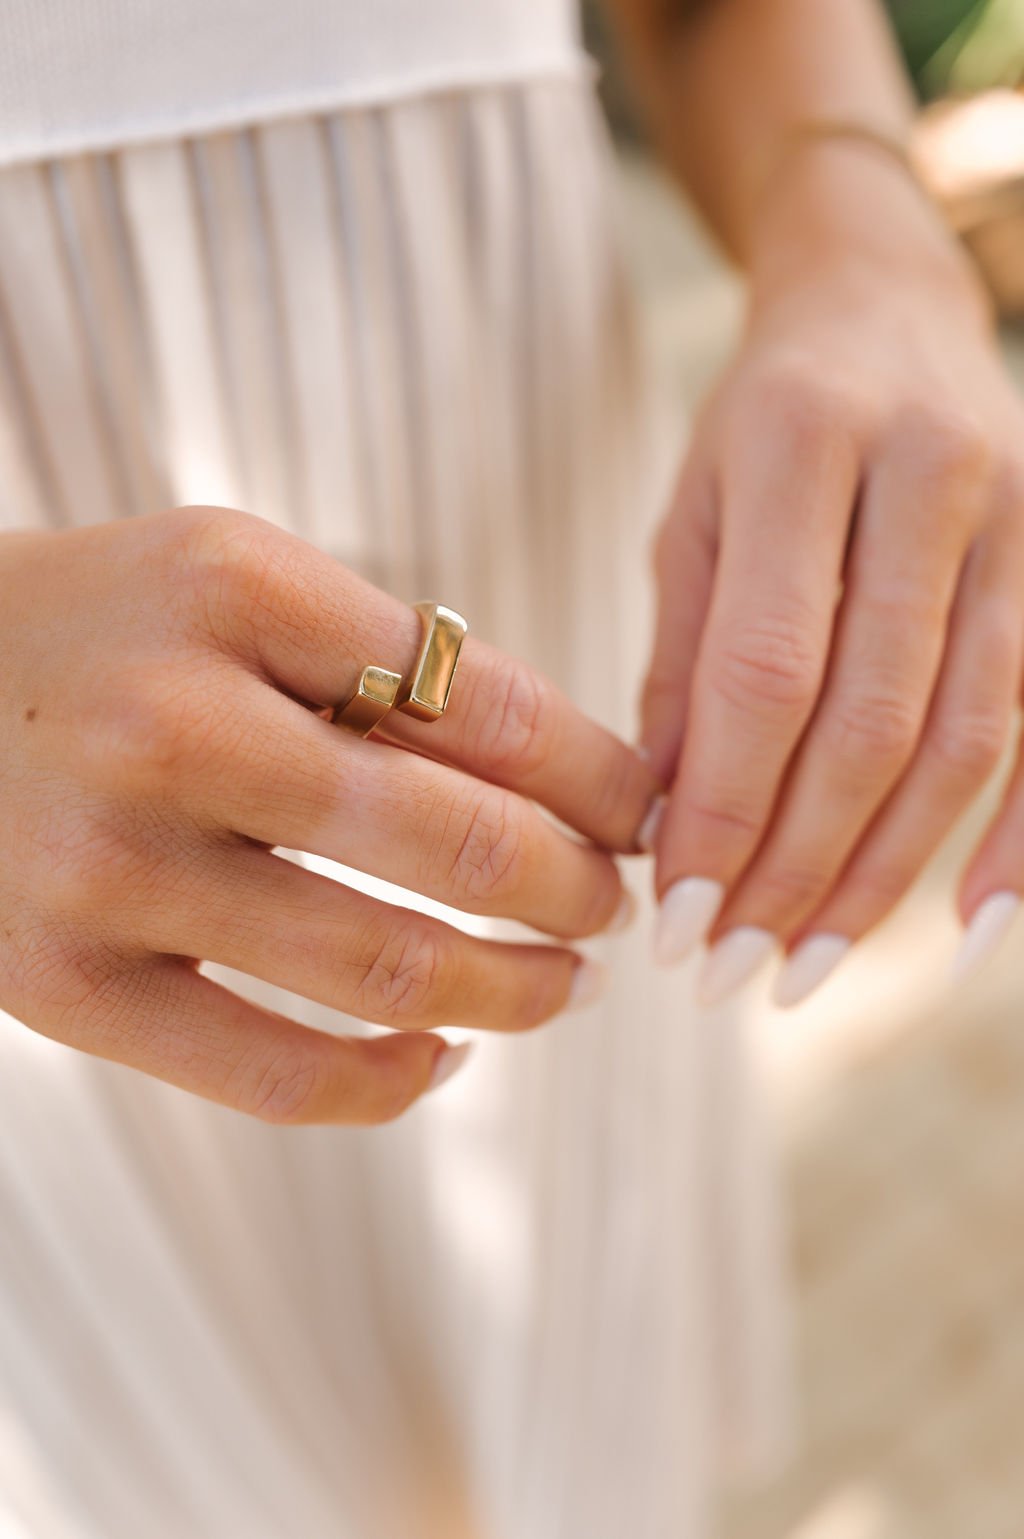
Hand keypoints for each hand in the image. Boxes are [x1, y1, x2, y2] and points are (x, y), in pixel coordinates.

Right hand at [1, 509, 654, 1122]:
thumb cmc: (117, 631)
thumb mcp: (243, 584)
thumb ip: (392, 662)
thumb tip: (578, 788)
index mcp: (237, 590)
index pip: (490, 708)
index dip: (603, 781)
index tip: (642, 815)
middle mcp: (170, 721)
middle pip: (456, 844)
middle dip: (577, 890)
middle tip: (614, 905)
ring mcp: (109, 866)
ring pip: (386, 967)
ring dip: (516, 991)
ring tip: (562, 984)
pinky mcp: (63, 989)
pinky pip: (275, 1074)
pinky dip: (392, 1082)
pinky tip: (443, 1055)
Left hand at [641, 143, 1023, 1004]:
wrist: (886, 307)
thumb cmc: (764, 428)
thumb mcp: (692, 519)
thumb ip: (684, 666)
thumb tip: (670, 835)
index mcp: (802, 445)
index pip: (764, 672)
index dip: (723, 812)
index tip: (675, 919)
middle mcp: (930, 476)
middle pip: (870, 721)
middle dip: (796, 868)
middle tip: (731, 973)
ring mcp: (1023, 518)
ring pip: (967, 739)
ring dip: (884, 877)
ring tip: (808, 971)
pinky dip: (1016, 842)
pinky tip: (964, 934)